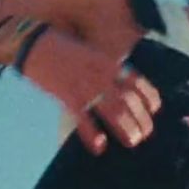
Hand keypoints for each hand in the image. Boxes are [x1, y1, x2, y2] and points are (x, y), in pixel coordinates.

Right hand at [21, 29, 161, 154]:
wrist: (34, 42)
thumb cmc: (62, 49)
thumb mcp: (90, 54)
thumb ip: (105, 69)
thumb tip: (118, 87)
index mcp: (109, 62)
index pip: (138, 83)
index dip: (150, 99)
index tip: (154, 110)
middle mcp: (102, 74)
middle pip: (130, 101)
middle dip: (141, 120)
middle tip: (144, 134)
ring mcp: (86, 86)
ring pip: (114, 112)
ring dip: (126, 129)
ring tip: (132, 142)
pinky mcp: (68, 96)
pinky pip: (84, 120)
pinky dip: (92, 135)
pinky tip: (100, 147)